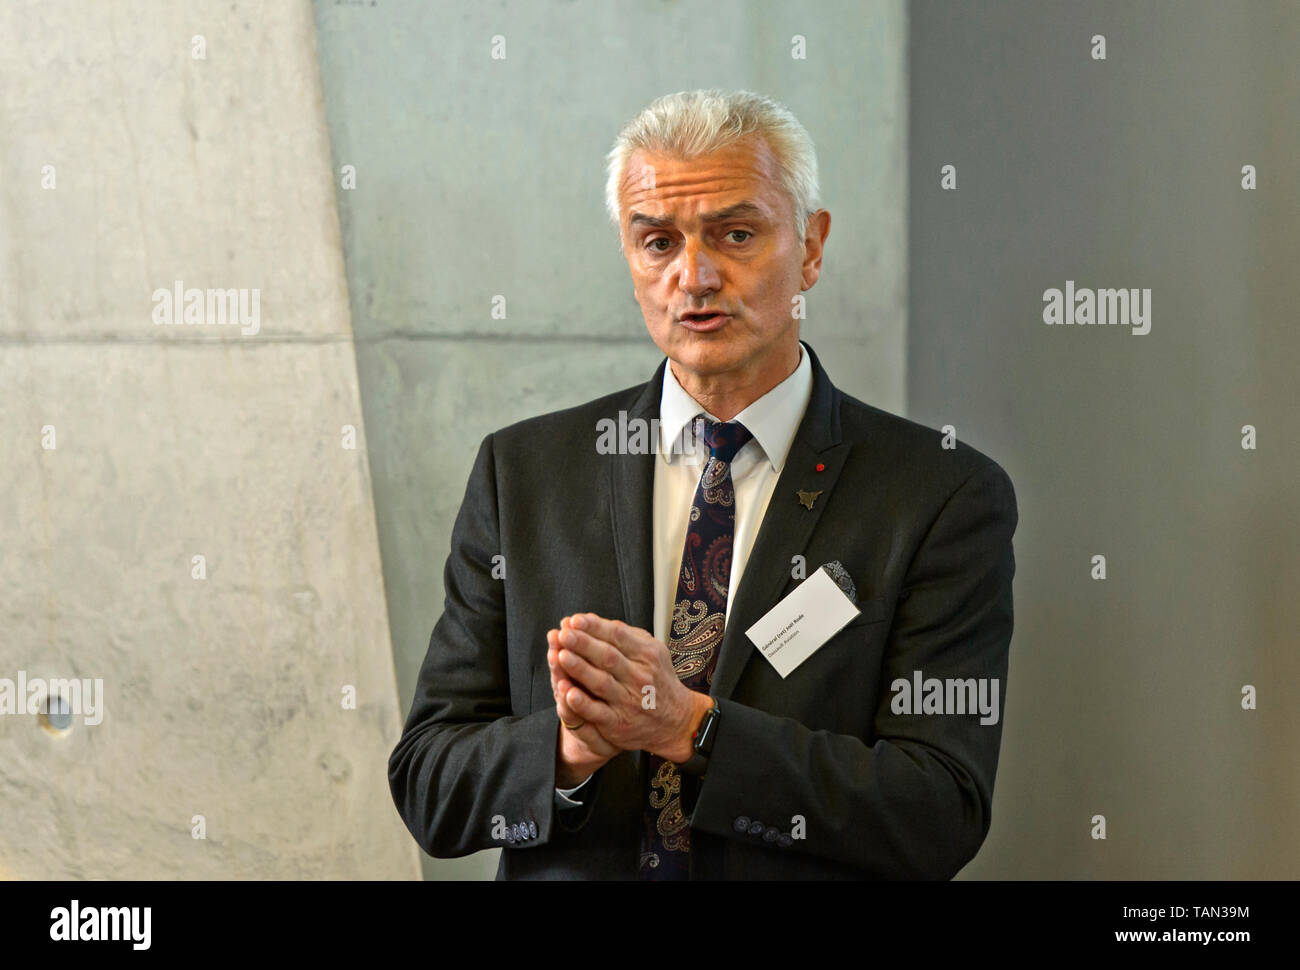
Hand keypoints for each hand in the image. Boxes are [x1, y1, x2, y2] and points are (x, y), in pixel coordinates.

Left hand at [553, 612, 713, 762]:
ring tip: (561, 656)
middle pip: (608, 657)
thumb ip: (625, 635)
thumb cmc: (657, 679)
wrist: (676, 721)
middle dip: (583, 644)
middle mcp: (640, 677)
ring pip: (601, 683)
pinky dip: (583, 704)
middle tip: (564, 634)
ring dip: (580, 669)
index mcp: (647, 655)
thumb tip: (592, 620)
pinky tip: (568, 693)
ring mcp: (629, 701)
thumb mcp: (652, 651)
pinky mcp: (619, 723)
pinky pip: (598, 713)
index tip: (575, 620)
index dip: (595, 627)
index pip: (617, 636)